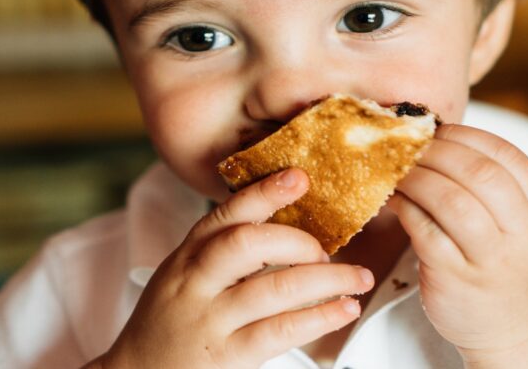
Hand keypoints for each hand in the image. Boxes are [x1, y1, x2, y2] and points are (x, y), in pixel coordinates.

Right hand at [96, 169, 373, 368]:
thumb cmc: (171, 317)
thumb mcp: (184, 272)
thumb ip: (224, 247)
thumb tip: (288, 221)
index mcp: (187, 254)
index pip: (225, 214)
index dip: (264, 193)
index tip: (299, 177)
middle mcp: (195, 281)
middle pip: (247, 244)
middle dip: (297, 240)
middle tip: (327, 249)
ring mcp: (210, 320)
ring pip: (273, 288)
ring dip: (326, 279)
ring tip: (357, 277)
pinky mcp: (226, 356)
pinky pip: (280, 331)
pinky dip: (320, 317)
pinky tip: (345, 308)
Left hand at [387, 124, 527, 354]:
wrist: (516, 332)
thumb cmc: (508, 267)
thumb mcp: (520, 224)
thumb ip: (495, 186)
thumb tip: (435, 140)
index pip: (508, 155)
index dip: (467, 135)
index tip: (438, 130)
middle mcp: (522, 233)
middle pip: (479, 172)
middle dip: (437, 151)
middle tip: (409, 146)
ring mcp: (491, 259)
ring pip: (450, 199)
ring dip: (416, 177)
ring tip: (397, 171)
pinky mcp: (457, 279)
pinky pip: (425, 232)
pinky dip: (405, 208)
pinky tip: (394, 201)